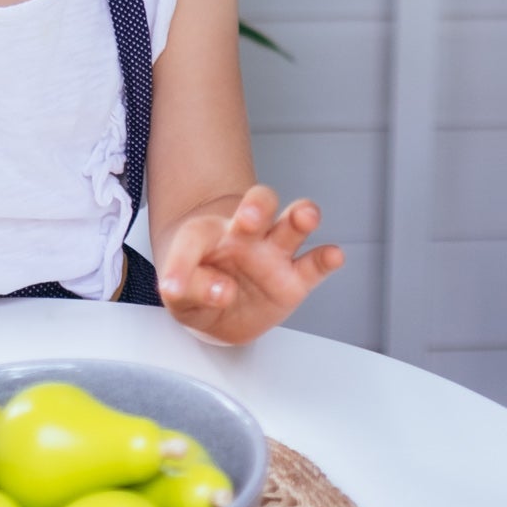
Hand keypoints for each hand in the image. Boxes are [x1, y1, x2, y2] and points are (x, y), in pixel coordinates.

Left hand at [157, 186, 342, 343]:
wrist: (218, 303)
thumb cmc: (200, 282)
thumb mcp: (179, 292)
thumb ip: (188, 289)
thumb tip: (218, 291)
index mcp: (213, 233)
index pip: (197, 236)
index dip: (183, 262)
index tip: (173, 287)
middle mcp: (248, 235)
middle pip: (259, 203)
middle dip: (257, 204)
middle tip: (249, 216)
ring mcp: (274, 254)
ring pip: (291, 224)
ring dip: (299, 216)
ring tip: (304, 216)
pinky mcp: (295, 280)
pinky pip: (314, 265)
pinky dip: (325, 258)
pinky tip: (333, 254)